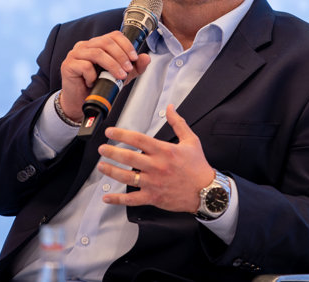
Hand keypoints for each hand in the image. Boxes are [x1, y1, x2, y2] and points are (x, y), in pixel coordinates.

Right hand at [59, 30, 150, 121]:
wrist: (80, 102)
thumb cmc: (98, 85)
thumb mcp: (121, 76)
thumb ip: (134, 67)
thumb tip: (146, 58)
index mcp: (97, 44)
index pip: (113, 35)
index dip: (126, 44)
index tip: (134, 58)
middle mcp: (85, 46)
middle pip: (106, 42)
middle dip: (121, 56)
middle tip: (127, 69)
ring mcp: (75, 54)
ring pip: (97, 52)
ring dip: (112, 65)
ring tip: (119, 76)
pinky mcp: (68, 65)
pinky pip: (84, 65)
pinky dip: (93, 75)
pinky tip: (95, 82)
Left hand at [97, 104, 214, 212]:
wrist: (207, 191)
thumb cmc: (198, 166)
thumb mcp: (191, 140)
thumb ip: (178, 123)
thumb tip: (170, 107)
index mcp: (164, 151)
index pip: (138, 139)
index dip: (121, 134)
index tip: (110, 132)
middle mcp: (157, 166)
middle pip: (128, 158)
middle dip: (111, 152)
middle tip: (102, 149)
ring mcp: (153, 183)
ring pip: (126, 177)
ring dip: (111, 171)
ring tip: (101, 166)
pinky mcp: (153, 197)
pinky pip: (132, 199)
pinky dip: (118, 199)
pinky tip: (107, 197)